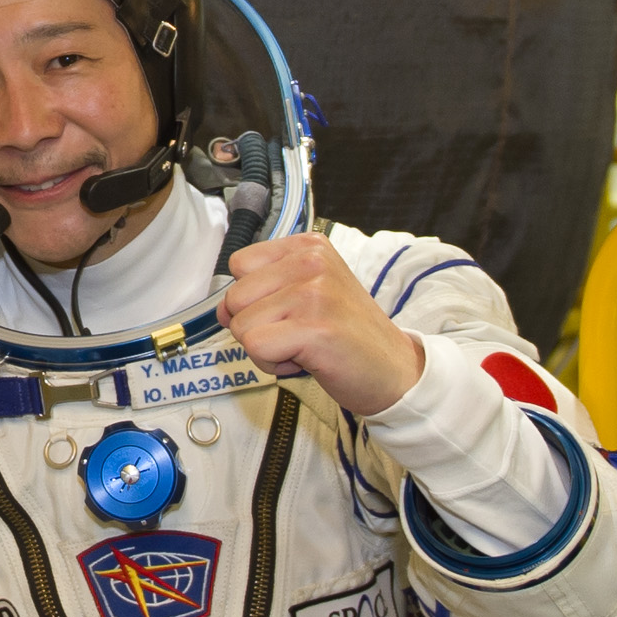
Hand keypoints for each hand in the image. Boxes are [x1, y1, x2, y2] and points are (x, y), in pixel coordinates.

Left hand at [219, 233, 425, 418]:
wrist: (394, 370)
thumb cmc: (346, 335)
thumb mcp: (308, 294)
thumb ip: (263, 291)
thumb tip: (221, 309)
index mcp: (309, 247)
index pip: (239, 265)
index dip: (253, 298)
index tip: (289, 312)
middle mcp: (311, 262)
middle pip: (235, 298)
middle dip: (257, 326)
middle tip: (299, 334)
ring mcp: (313, 293)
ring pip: (241, 326)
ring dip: (266, 348)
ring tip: (304, 345)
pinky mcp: (314, 327)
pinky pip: (255, 347)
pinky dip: (272, 363)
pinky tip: (305, 360)